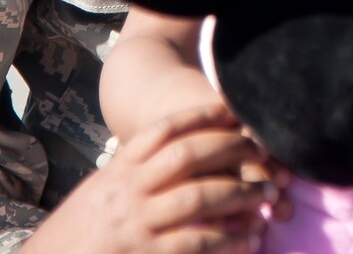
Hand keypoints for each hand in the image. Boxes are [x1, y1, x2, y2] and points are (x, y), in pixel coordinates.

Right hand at [23, 101, 287, 253]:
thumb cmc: (85, 225)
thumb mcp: (106, 186)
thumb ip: (139, 170)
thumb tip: (185, 156)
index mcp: (122, 166)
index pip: (165, 130)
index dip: (202, 117)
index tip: (233, 111)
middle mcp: (131, 188)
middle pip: (189, 156)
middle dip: (231, 149)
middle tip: (263, 150)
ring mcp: (138, 221)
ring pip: (198, 198)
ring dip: (239, 193)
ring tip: (267, 194)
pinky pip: (194, 243)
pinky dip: (226, 240)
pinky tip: (248, 238)